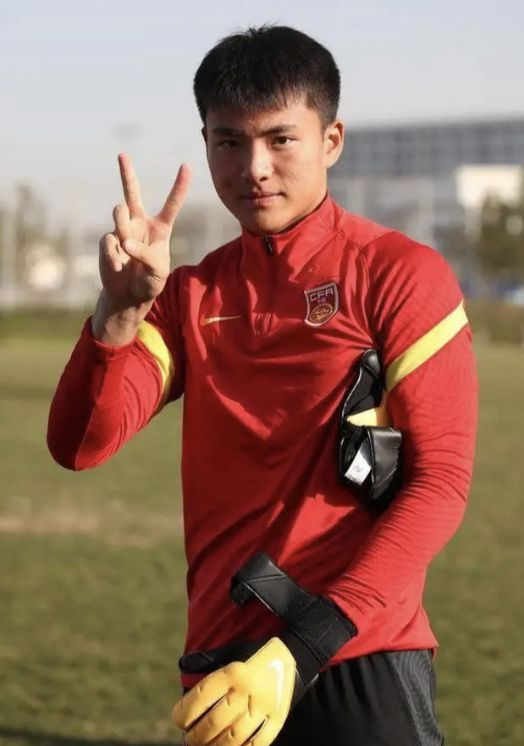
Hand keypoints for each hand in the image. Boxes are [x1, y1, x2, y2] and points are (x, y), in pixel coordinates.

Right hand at [99, 153, 189, 309]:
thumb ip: (147, 255)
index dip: (179, 186)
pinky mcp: (108, 240)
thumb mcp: (158, 271)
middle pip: (132, 193)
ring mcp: (122, 230)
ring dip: (123, 225)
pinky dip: (114, 255)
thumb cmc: (150, 282)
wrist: (128, 295)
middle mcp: (140, 223)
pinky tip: (118, 266)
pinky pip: (109, 239)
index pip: (171, 204)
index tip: (186, 165)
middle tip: (122, 154)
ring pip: (119, 211)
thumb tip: (125, 242)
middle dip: (126, 173)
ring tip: (126, 245)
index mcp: (160, 228)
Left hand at [173, 638, 297, 745]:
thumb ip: (206, 662)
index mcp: (233, 672)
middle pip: (214, 723)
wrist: (290, 655)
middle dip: (196, 737)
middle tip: (190, 739)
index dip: (183, 714)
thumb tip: (184, 666)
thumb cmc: (252, 657)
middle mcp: (247, 689)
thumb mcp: (229, 653)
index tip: (179, 721)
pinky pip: (257, 744)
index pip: (200, 698)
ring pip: (233, 738)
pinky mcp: (278, 718)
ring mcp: (264, 706)